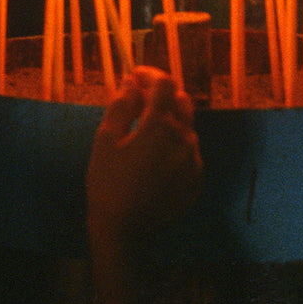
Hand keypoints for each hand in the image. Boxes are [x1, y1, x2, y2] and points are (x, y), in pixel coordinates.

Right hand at [86, 66, 201, 247]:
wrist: (123, 229)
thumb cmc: (107, 182)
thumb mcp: (105, 139)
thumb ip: (121, 105)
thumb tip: (132, 83)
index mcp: (160, 126)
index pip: (165, 83)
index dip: (150, 74)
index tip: (136, 76)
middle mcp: (184, 139)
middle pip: (181, 101)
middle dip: (162, 95)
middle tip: (141, 101)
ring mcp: (194, 161)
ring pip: (187, 127)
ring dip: (170, 121)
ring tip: (146, 133)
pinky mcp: (197, 179)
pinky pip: (190, 152)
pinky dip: (176, 145)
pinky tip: (156, 157)